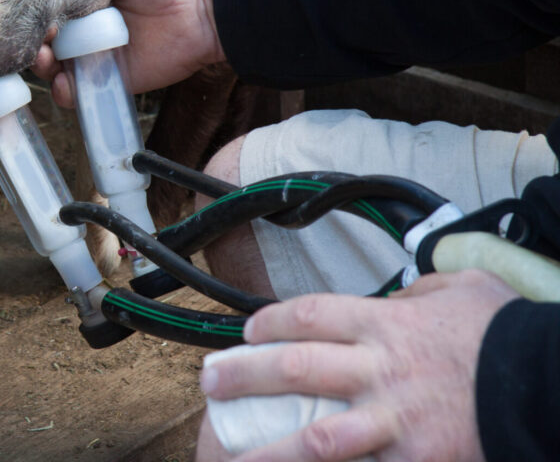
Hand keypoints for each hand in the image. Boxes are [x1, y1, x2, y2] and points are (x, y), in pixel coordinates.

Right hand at [31, 0, 220, 106]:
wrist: (202, 6)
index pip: (42, 5)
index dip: (34, 10)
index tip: (37, 11)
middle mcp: (81, 26)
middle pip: (41, 38)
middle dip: (32, 39)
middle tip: (43, 37)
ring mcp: (92, 56)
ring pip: (52, 67)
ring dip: (42, 65)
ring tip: (48, 57)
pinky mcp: (107, 80)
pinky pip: (75, 93)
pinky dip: (63, 91)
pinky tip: (64, 79)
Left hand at [198, 270, 519, 461]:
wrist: (547, 385)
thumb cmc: (504, 335)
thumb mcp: (462, 292)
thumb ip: (421, 292)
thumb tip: (402, 295)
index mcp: (387, 325)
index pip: (310, 315)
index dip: (271, 321)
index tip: (248, 330)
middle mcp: (380, 371)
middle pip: (296, 368)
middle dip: (245, 374)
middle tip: (210, 381)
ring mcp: (395, 422)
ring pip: (316, 438)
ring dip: (268, 450)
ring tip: (230, 458)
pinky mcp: (415, 461)